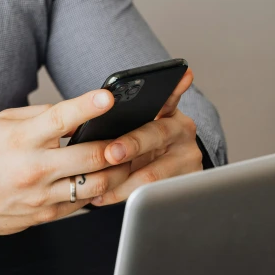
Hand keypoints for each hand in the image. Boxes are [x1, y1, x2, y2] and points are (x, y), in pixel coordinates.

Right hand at [0, 90, 131, 239]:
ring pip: (95, 185)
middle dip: (118, 145)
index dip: (87, 106)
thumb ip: (40, 116)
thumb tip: (77, 111)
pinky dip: (99, 190)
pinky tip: (106, 178)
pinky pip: (83, 203)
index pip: (59, 119)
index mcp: (20, 139)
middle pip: (90, 156)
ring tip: (126, 159)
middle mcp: (33, 168)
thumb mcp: (2, 124)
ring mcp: (41, 196)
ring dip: (117, 171)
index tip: (108, 96)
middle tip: (134, 135)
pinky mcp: (46, 215)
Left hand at [92, 68, 202, 206]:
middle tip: (111, 152)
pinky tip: (101, 197)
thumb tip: (86, 112)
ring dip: (122, 181)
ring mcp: (187, 159)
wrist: (162, 173)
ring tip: (95, 185)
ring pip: (153, 173)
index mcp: (168, 111)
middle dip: (133, 144)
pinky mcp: (184, 184)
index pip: (169, 96)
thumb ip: (122, 117)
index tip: (180, 76)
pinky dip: (123, 196)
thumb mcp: (134, 125)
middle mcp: (182, 131)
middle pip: (157, 134)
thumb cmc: (137, 146)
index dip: (173, 88)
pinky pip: (151, 193)